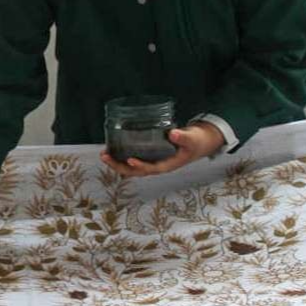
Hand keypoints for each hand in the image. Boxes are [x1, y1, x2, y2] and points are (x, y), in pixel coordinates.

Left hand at [100, 121, 224, 177]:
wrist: (201, 141)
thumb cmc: (197, 141)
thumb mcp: (193, 139)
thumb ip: (183, 137)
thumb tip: (172, 133)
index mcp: (168, 165)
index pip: (151, 169)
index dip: (140, 166)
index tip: (129, 160)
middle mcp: (158, 165)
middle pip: (136, 171)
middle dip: (119, 166)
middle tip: (105, 156)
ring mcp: (154, 161)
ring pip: (133, 167)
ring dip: (118, 162)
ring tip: (104, 154)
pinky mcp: (151, 154)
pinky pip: (135, 157)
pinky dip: (123, 155)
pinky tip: (113, 149)